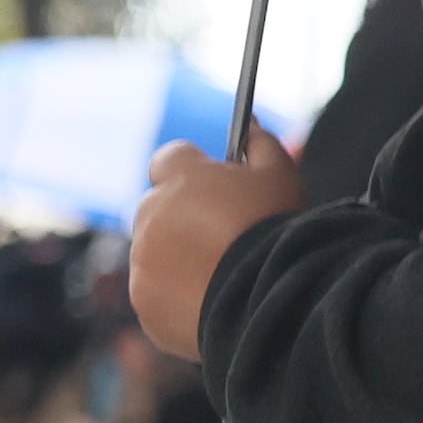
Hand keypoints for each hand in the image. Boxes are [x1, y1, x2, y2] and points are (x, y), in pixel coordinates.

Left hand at [129, 127, 306, 364]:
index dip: (189, 172)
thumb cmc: (278, 231)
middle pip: (156, 208)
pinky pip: (154, 293)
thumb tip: (249, 122)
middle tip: (221, 236)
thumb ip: (260, 143)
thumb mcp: (281, 176)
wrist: (271, 300)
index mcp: (180, 178)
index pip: (167, 159)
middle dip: (180, 216)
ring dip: (175, 258)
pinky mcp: (143, 301)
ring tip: (219, 274)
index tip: (209, 186)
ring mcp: (142, 261)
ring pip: (152, 253)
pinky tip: (209, 300)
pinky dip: (173, 296)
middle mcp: (151, 215)